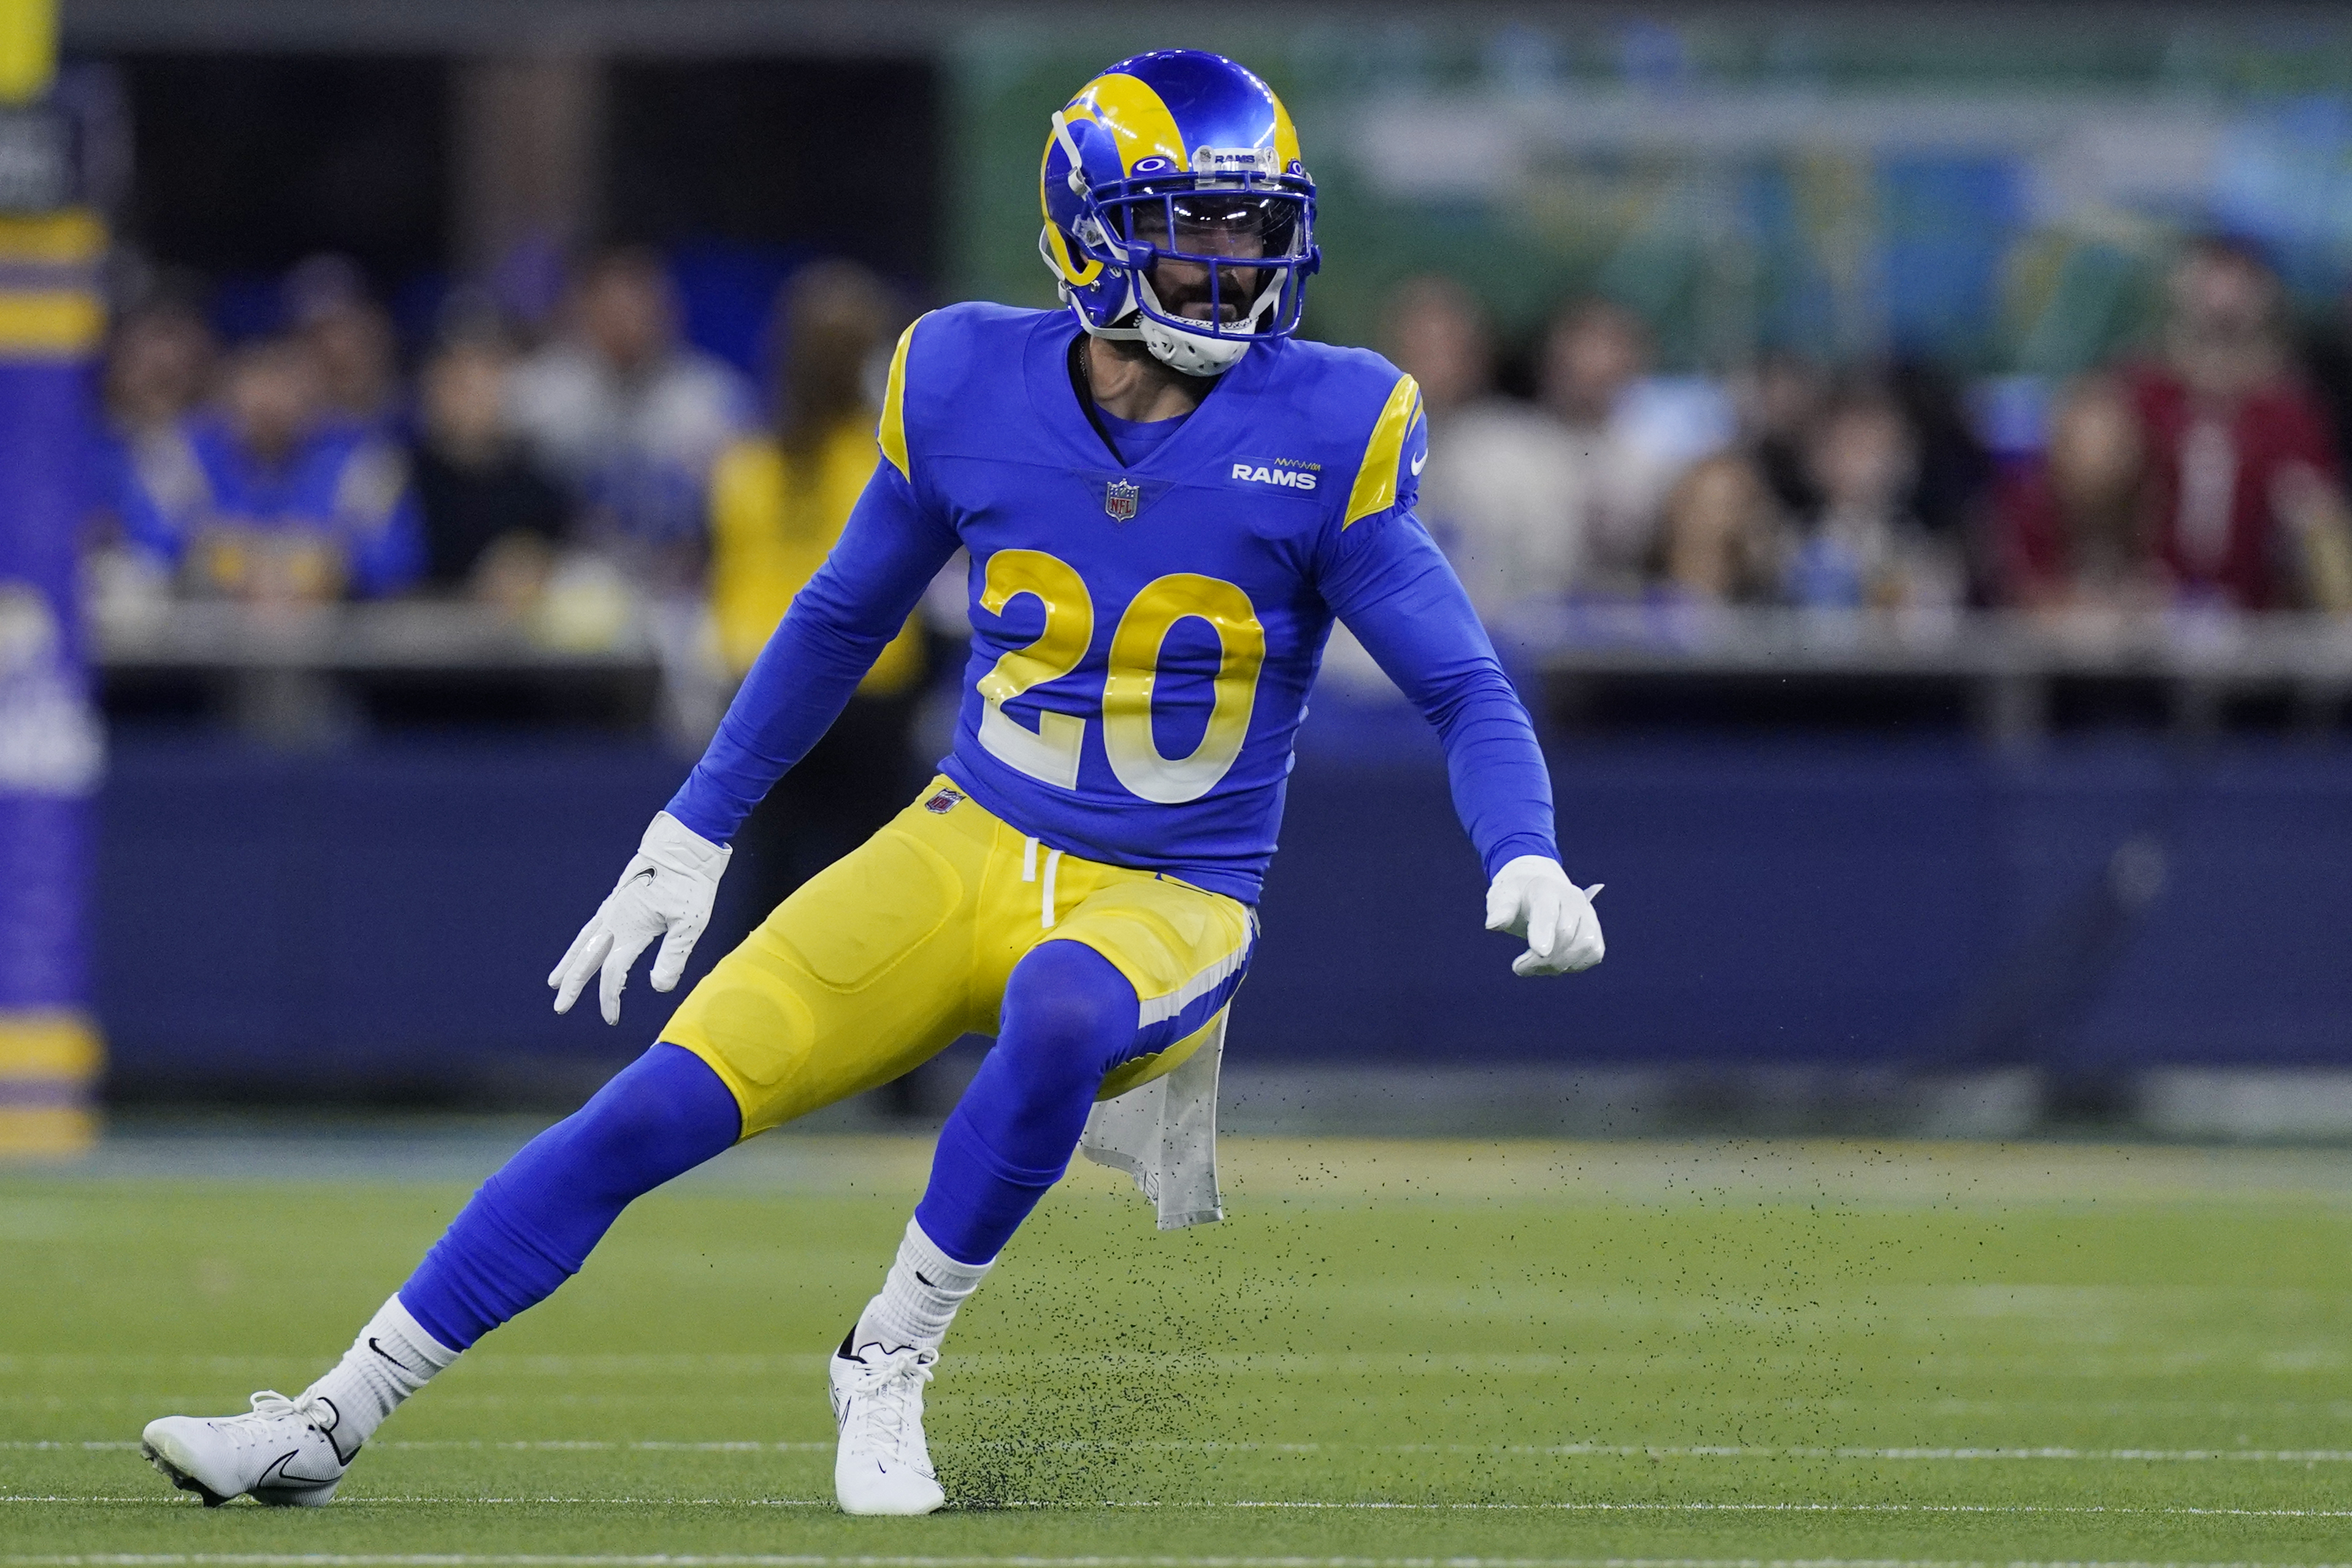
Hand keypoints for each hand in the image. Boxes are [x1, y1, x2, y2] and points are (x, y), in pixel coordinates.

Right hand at [549, 811, 732, 1023]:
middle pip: (587, 958)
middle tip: (559, 1007)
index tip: (611, 1019)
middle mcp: (615, 918)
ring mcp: (614, 906)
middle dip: (573, 984)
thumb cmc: (692, 882)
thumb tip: (658, 988)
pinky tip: (584, 946)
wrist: (686, 841)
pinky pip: (593, 925)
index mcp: (631, 928)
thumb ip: (674, 956)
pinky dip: (583, 941)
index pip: (613, 972)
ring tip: (555, 980)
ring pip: (584, 940)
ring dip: (570, 962)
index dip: (609, 998)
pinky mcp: (620, 896)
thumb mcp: (691, 922)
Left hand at [1483, 855, 1604, 975]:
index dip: (1544, 932)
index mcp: (1546, 889)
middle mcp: (1573, 899)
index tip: (1539, 952)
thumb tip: (1493, 925)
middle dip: (1542, 959)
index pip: (1548, 912)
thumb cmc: (1517, 896)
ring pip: (1584, 946)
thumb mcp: (1502, 896)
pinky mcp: (1595, 931)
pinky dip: (1575, 965)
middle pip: (1566, 934)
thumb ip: (1499, 910)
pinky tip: (1555, 964)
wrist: (1538, 888)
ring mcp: (1588, 914)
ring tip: (1535, 967)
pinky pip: (1594, 953)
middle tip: (1519, 967)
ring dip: (1558, 965)